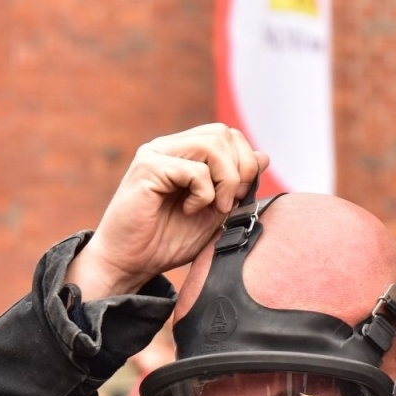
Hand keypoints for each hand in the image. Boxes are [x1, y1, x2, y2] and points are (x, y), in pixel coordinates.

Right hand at [68, 124, 269, 299]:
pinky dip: (203, 193)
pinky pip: (194, 170)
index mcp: (185, 153)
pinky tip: (188, 210)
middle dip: (240, 169)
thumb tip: (264, 156)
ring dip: (225, 180)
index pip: (227, 134)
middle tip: (230, 203)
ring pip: (212, 145)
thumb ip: (237, 185)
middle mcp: (169, 147)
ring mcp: (155, 154)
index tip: (241, 195)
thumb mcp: (216, 212)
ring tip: (214, 206)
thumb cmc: (168, 240)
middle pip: (222, 132)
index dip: (245, 160)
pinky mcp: (146, 168)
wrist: (131, 262)